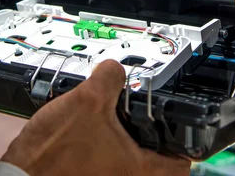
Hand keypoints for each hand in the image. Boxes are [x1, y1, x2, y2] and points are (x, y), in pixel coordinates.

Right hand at [0, 60, 191, 175]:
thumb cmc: (53, 155)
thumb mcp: (88, 101)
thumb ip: (109, 78)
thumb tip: (115, 68)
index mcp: (137, 170)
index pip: (181, 164)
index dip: (181, 140)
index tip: (175, 124)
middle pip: (156, 163)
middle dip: (150, 138)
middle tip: (144, 118)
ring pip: (129, 163)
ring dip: (125, 143)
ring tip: (114, 121)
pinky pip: (107, 166)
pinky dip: (105, 150)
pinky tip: (90, 132)